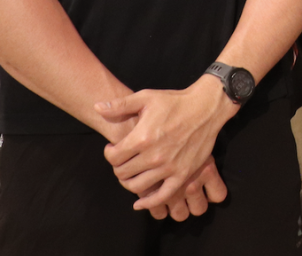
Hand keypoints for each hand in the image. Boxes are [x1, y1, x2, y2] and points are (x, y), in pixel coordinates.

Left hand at [95, 76, 235, 210]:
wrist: (204, 108)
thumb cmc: (174, 101)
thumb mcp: (146, 97)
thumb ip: (120, 105)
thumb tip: (97, 107)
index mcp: (142, 137)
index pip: (114, 158)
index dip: (109, 154)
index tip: (113, 149)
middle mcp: (154, 156)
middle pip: (123, 173)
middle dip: (118, 167)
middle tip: (122, 161)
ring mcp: (168, 168)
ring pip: (138, 186)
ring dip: (129, 183)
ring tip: (131, 173)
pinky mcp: (182, 175)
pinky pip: (161, 197)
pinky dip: (148, 203)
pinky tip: (140, 203)